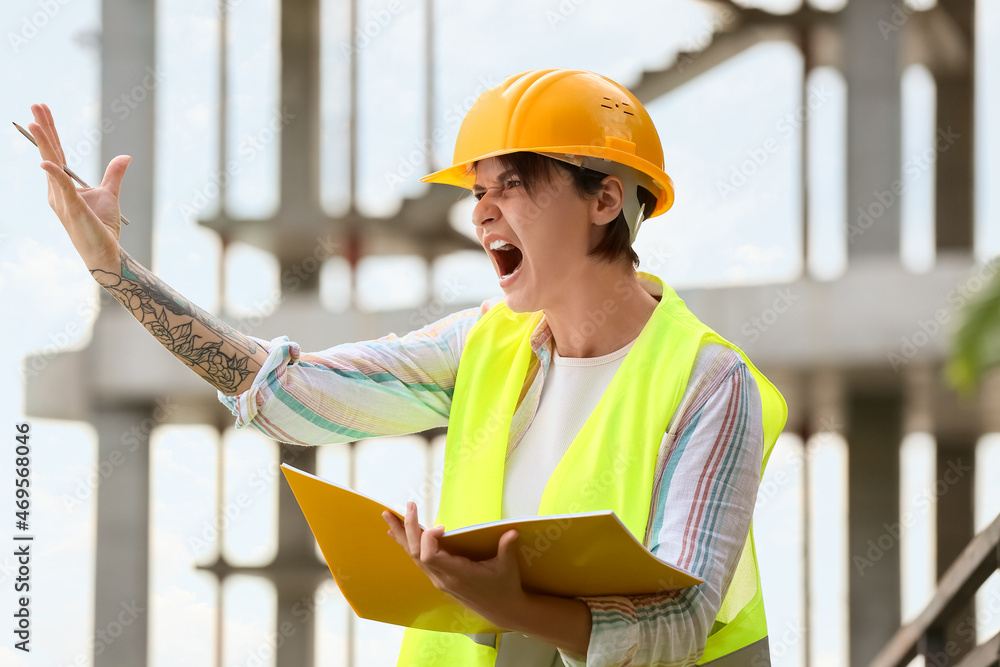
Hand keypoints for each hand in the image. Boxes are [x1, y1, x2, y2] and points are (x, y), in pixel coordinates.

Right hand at [29, 102, 131, 274]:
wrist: (104, 253)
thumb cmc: (102, 226)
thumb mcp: (109, 194)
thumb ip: (113, 174)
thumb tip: (124, 156)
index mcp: (63, 185)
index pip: (55, 152)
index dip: (51, 130)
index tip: (44, 109)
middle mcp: (56, 191)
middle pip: (49, 153)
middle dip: (43, 128)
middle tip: (36, 104)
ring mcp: (62, 200)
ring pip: (51, 166)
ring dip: (44, 144)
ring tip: (35, 122)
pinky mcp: (73, 210)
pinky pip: (63, 189)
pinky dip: (55, 174)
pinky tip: (47, 162)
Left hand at [382, 501, 524, 626]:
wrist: (502, 610)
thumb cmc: (505, 587)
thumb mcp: (507, 567)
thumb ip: (506, 548)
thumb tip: (511, 532)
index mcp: (458, 575)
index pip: (430, 556)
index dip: (430, 538)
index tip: (443, 526)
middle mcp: (443, 578)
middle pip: (417, 553)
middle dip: (409, 528)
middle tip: (408, 506)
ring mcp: (439, 579)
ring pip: (414, 556)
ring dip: (402, 534)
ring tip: (388, 516)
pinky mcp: (439, 577)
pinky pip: (418, 559)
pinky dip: (407, 544)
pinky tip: (396, 534)